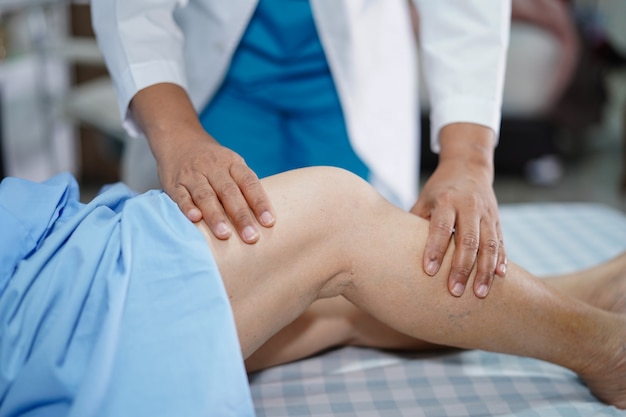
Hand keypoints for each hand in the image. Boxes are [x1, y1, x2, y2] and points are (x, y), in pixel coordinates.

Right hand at [130, 83, 274, 243]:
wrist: (179, 139)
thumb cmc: (213, 163)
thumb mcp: (231, 166)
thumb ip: (244, 187)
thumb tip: (263, 219)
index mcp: (232, 163)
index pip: (249, 182)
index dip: (260, 202)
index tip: (268, 222)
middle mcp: (213, 167)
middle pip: (229, 192)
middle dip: (241, 216)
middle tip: (251, 236)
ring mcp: (193, 175)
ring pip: (206, 196)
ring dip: (216, 216)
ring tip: (225, 234)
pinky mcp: (175, 183)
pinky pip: (181, 196)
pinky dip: (187, 207)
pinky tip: (195, 219)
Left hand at [412, 123, 506, 297]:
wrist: (468, 167)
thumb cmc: (438, 191)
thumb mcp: (424, 200)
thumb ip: (415, 223)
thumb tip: (395, 252)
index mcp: (446, 201)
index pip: (440, 228)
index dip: (435, 249)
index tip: (429, 271)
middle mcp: (469, 206)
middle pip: (468, 240)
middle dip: (462, 268)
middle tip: (454, 292)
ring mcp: (486, 214)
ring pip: (490, 244)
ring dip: (485, 271)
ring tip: (480, 294)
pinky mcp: (497, 220)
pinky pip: (501, 242)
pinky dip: (501, 260)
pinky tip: (500, 278)